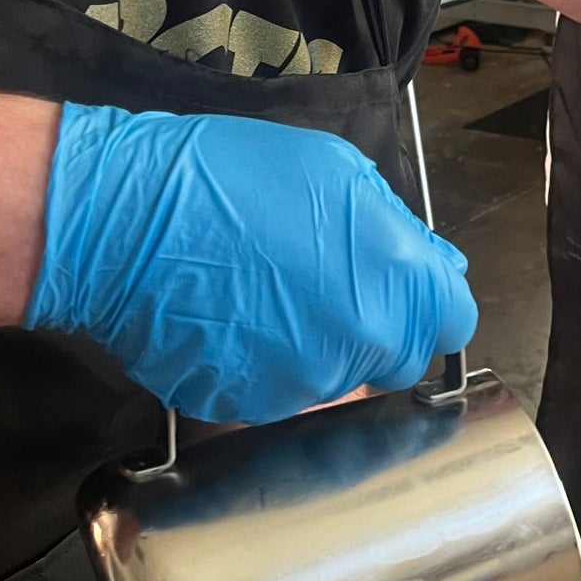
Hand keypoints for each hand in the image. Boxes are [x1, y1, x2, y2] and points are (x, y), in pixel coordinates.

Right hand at [25, 104, 477, 424]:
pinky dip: (266, 367)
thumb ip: (398, 230)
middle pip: (399, 359)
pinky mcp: (249, 407)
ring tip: (271, 299)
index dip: (433, 305)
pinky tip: (235, 322)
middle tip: (331, 290)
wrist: (126, 219)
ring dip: (321, 349)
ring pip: (338, 380)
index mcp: (398, 281)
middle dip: (380, 330)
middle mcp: (364, 343)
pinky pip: (276, 393)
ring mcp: (305, 383)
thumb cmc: (235, 176)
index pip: (454, 322)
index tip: (405, 291)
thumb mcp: (339, 173)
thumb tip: (433, 265)